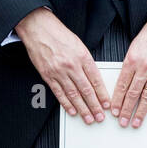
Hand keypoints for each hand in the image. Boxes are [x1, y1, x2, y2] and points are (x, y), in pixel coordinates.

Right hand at [15, 7, 109, 123]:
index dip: (102, 94)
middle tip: (100, 116)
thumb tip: (94, 79)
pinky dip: (66, 103)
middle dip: (94, 106)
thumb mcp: (80, 45)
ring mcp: (59, 72)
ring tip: (88, 118)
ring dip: (82, 108)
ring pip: (73, 94)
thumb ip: (87, 62)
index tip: (107, 104)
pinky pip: (59, 93)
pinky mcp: (48, 75)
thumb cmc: (59, 35)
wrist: (40, 29)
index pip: (96, 80)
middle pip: (86, 90)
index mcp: (83, 57)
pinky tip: (72, 111)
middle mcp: (72, 66)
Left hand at [110, 12, 146, 127]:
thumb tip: (124, 82)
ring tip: (135, 122)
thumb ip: (129, 64)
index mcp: (132, 60)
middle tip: (122, 121)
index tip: (113, 111)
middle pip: (133, 93)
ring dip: (140, 111)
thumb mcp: (134, 47)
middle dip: (126, 110)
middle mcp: (144, 67)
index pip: (121, 85)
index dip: (117, 100)